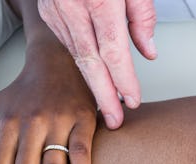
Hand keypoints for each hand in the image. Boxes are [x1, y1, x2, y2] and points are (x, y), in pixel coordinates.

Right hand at [38, 0, 157, 128]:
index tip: (133, 101)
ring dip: (93, 84)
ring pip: (77, 55)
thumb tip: (147, 53)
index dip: (123, 79)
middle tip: (114, 121)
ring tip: (107, 107)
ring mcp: (56, 10)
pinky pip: (68, 42)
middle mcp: (72, 8)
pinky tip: (94, 75)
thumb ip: (141, 16)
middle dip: (103, 95)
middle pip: (90, 62)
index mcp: (98, 0)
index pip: (113, 51)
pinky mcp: (48, 11)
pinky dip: (83, 60)